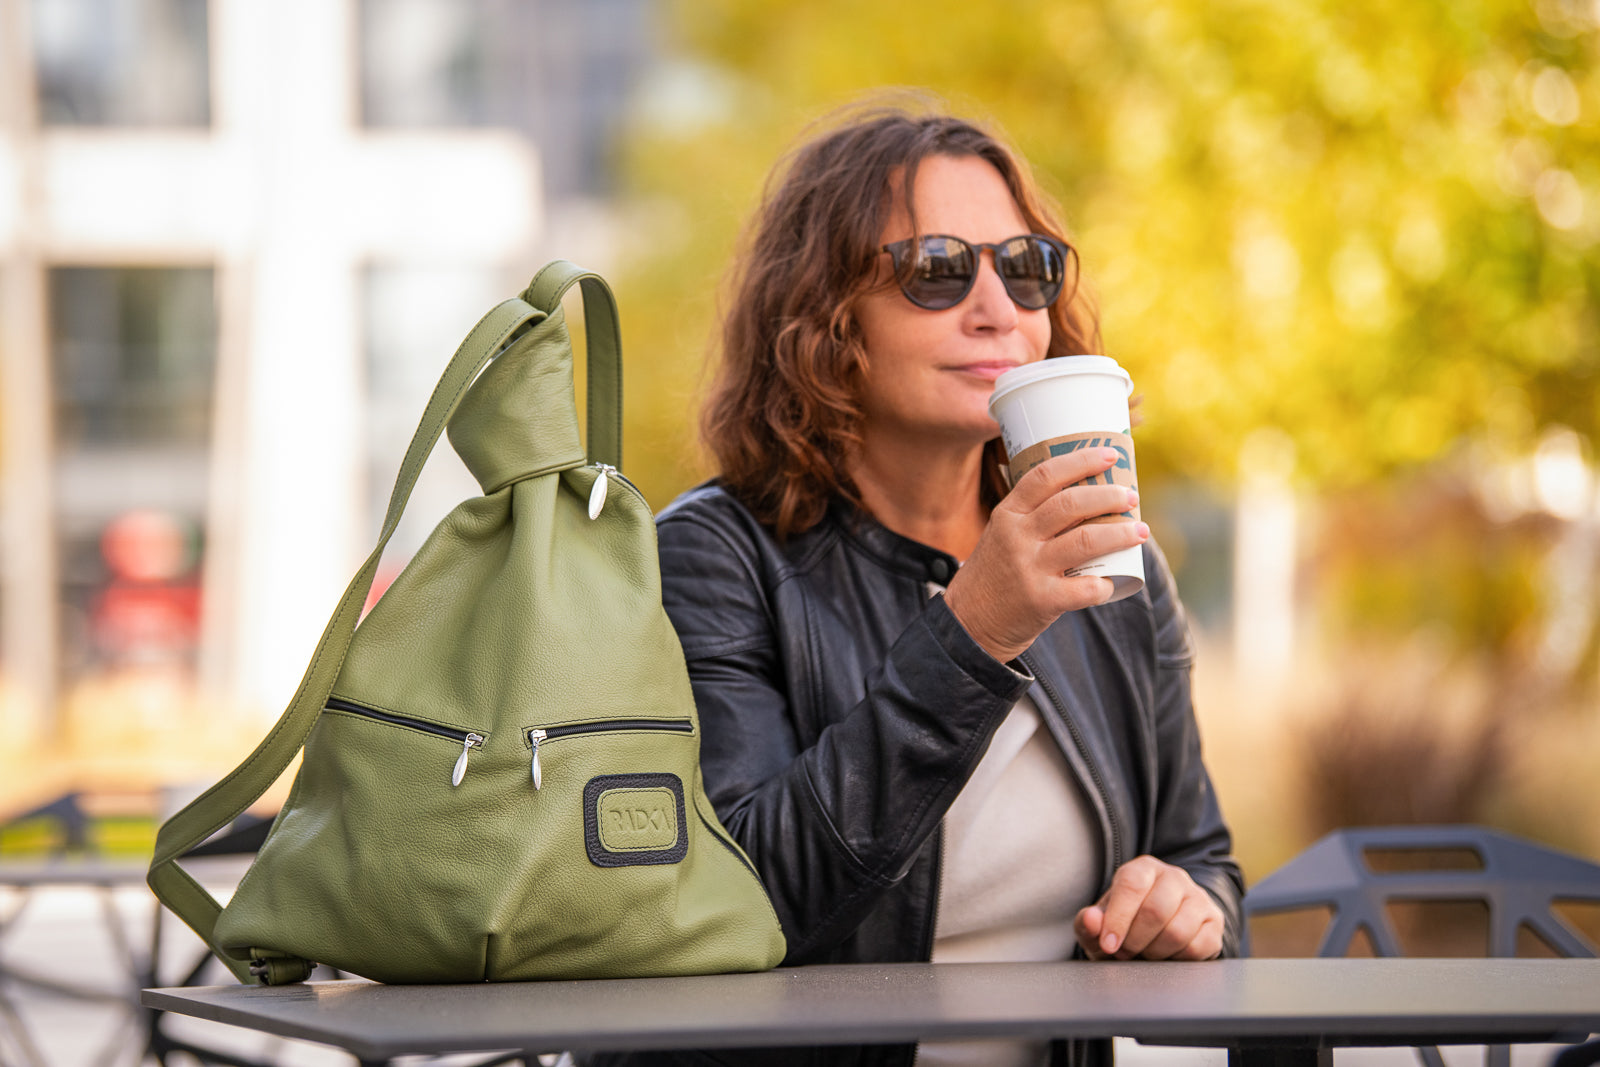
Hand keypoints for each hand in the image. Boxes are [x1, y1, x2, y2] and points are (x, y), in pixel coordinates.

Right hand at [943, 448, 1148, 661]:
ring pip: (1085, 541)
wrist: (969, 622)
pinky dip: (1104, 584)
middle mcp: (1017, 536)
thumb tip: (1090, 497)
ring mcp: (1029, 568)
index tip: (1110, 455)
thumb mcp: (1002, 535)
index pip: (1045, 475)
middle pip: (1070, 504)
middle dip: (1108, 496)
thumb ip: (1033, 516)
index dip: (1081, 461)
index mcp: (1008, 514)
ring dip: (1120, 534)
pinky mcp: (1041, 600)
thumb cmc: (996, 573)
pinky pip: (1085, 588)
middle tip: (1130, 497)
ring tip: (1140, 531)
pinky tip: (1112, 582)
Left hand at [1074, 855, 1224, 960]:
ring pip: (1178, 931)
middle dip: (1135, 940)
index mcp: (1143, 868)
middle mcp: (1174, 877)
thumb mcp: (1100, 924)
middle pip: (1155, 910)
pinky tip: (1166, 955)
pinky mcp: (1214, 923)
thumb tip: (1091, 920)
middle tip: (1125, 952)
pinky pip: (1197, 948)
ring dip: (1155, 952)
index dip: (1118, 919)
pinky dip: (1176, 959)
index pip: (1131, 885)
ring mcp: (1198, 898)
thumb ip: (1088, 923)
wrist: (1159, 930)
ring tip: (1144, 952)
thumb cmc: (1125, 924)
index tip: (1108, 944)